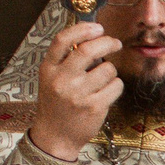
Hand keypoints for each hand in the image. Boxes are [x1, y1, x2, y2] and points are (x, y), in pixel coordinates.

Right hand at [31, 21, 123, 160]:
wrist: (55, 136)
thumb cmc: (56, 105)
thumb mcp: (51, 79)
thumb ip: (65, 60)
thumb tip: (92, 37)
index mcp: (48, 69)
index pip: (62, 40)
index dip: (83, 29)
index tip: (97, 27)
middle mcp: (61, 80)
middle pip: (88, 50)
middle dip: (107, 42)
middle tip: (115, 43)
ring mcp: (78, 94)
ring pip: (108, 69)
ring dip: (111, 72)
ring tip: (102, 81)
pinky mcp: (94, 106)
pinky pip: (116, 86)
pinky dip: (116, 87)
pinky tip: (106, 93)